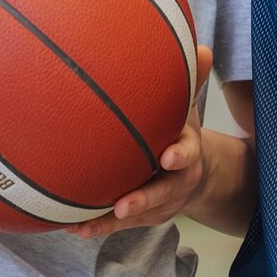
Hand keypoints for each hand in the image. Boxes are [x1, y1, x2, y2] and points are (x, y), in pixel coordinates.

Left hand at [68, 46, 213, 239]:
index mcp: (188, 150)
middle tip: (123, 206)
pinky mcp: (145, 216)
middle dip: (144, 200)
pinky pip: (121, 224)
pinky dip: (99, 226)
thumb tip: (201, 47)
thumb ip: (189, 79)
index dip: (179, 156)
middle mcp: (177, 180)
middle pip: (164, 193)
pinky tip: (74, 228)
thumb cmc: (179, 129)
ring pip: (139, 215)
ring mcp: (162, 202)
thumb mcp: (186, 104)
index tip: (167, 158)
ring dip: (112, 221)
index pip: (188, 152)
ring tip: (85, 225)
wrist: (194, 170)